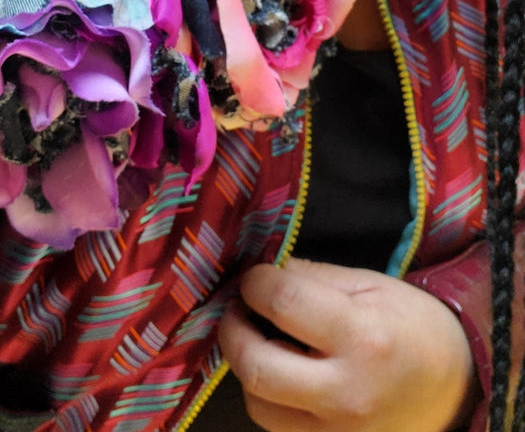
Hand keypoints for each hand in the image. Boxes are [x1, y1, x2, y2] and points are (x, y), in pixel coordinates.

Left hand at [218, 257, 478, 431]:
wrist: (456, 386)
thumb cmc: (413, 326)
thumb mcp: (370, 284)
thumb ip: (312, 277)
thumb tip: (263, 272)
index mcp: (362, 337)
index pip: (283, 304)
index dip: (255, 284)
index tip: (253, 277)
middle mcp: (346, 394)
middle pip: (257, 367)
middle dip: (233, 331)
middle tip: (238, 309)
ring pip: (259, 405)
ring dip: (249, 366)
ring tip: (263, 340)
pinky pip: (278, 426)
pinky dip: (270, 396)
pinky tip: (284, 370)